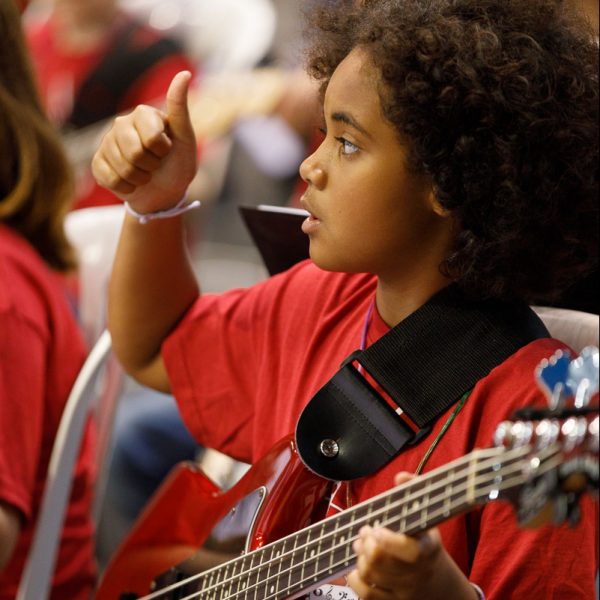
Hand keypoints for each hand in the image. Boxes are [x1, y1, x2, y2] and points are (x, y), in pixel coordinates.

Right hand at [91, 71, 197, 212]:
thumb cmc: (178, 164)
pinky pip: (108, 178)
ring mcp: (107, 142)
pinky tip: (131, 183)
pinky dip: (125, 187)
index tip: (167, 151)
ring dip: (139, 179)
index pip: (152, 137)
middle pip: (134, 153)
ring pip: (121, 168)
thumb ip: (180, 109)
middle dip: (150, 167)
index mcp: (144, 114)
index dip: (162, 151)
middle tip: (155, 165)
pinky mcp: (98, 162)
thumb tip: (185, 73)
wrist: (164, 193)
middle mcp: (122, 123)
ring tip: (145, 174)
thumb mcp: (185, 139)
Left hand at [346, 473, 442, 599]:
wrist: (440, 587)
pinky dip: (355, 579)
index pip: (411, 552)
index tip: (377, 528)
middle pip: (380, 561)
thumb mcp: (427, 520)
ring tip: (361, 545)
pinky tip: (357, 567)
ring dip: (360, 557)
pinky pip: (366, 595)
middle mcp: (417, 574)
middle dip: (366, 542)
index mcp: (428, 550)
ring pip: (371, 575)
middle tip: (366, 532)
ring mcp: (404, 592)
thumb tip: (401, 476)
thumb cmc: (426, 544)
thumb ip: (414, 493)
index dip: (388, 541)